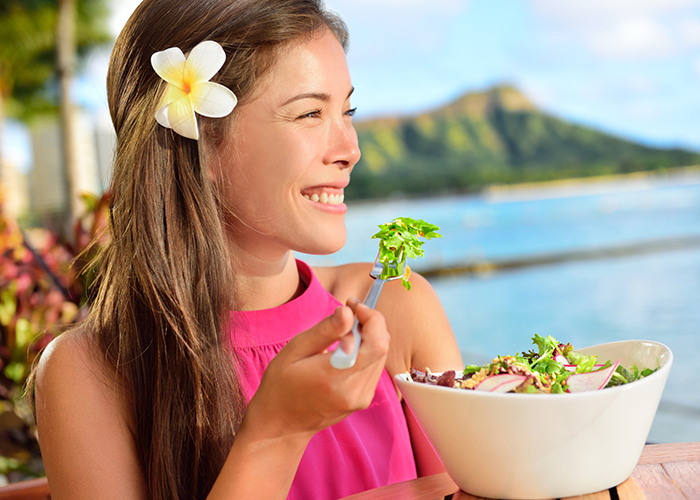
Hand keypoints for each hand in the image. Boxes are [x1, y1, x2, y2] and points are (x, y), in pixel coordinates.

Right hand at [240, 299, 389, 442]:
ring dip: (369, 335)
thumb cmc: (281, 385)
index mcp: (334, 377)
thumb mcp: (295, 350)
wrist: (281, 425)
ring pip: (381, 355)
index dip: (372, 318)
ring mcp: (360, 399)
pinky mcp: (363, 400)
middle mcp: (353, 391)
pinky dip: (366, 350)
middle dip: (370, 322)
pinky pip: (375, 367)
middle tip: (348, 312)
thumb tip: (348, 312)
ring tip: (344, 330)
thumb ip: (325, 331)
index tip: (353, 306)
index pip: (376, 344)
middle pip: (382, 346)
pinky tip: (346, 348)